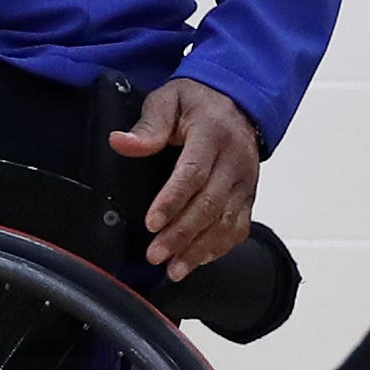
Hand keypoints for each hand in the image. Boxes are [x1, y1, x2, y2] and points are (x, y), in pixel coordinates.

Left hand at [111, 77, 259, 279]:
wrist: (239, 101)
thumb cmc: (198, 102)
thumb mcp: (169, 100)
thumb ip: (148, 125)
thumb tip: (121, 142)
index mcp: (212, 134)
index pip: (193, 173)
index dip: (172, 201)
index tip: (152, 222)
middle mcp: (234, 160)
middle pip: (210, 204)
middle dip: (182, 234)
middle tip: (156, 254)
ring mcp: (245, 181)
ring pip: (227, 222)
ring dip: (200, 249)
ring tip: (174, 269)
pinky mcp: (249, 195)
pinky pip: (239, 226)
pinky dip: (219, 248)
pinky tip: (197, 260)